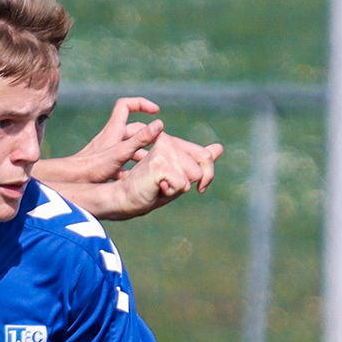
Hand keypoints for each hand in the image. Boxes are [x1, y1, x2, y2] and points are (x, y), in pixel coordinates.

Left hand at [42, 97, 162, 186]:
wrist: (71, 182)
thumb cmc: (93, 167)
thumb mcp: (121, 152)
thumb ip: (140, 140)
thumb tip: (159, 124)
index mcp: (114, 129)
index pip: (126, 105)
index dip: (141, 104)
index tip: (156, 112)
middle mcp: (110, 137)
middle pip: (132, 129)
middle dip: (148, 135)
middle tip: (162, 145)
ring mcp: (107, 151)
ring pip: (128, 148)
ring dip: (141, 153)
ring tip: (153, 164)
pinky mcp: (104, 165)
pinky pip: (121, 163)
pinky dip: (131, 169)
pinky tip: (136, 180)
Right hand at [104, 132, 223, 219]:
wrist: (122, 200)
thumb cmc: (147, 191)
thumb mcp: (178, 176)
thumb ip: (198, 161)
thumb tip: (219, 147)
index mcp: (171, 142)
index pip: (205, 156)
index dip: (207, 175)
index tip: (199, 188)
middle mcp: (168, 141)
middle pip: (202, 167)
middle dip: (190, 184)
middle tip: (166, 187)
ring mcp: (163, 150)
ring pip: (193, 175)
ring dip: (177, 189)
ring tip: (158, 186)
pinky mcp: (159, 162)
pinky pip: (182, 185)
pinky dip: (171, 193)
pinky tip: (155, 188)